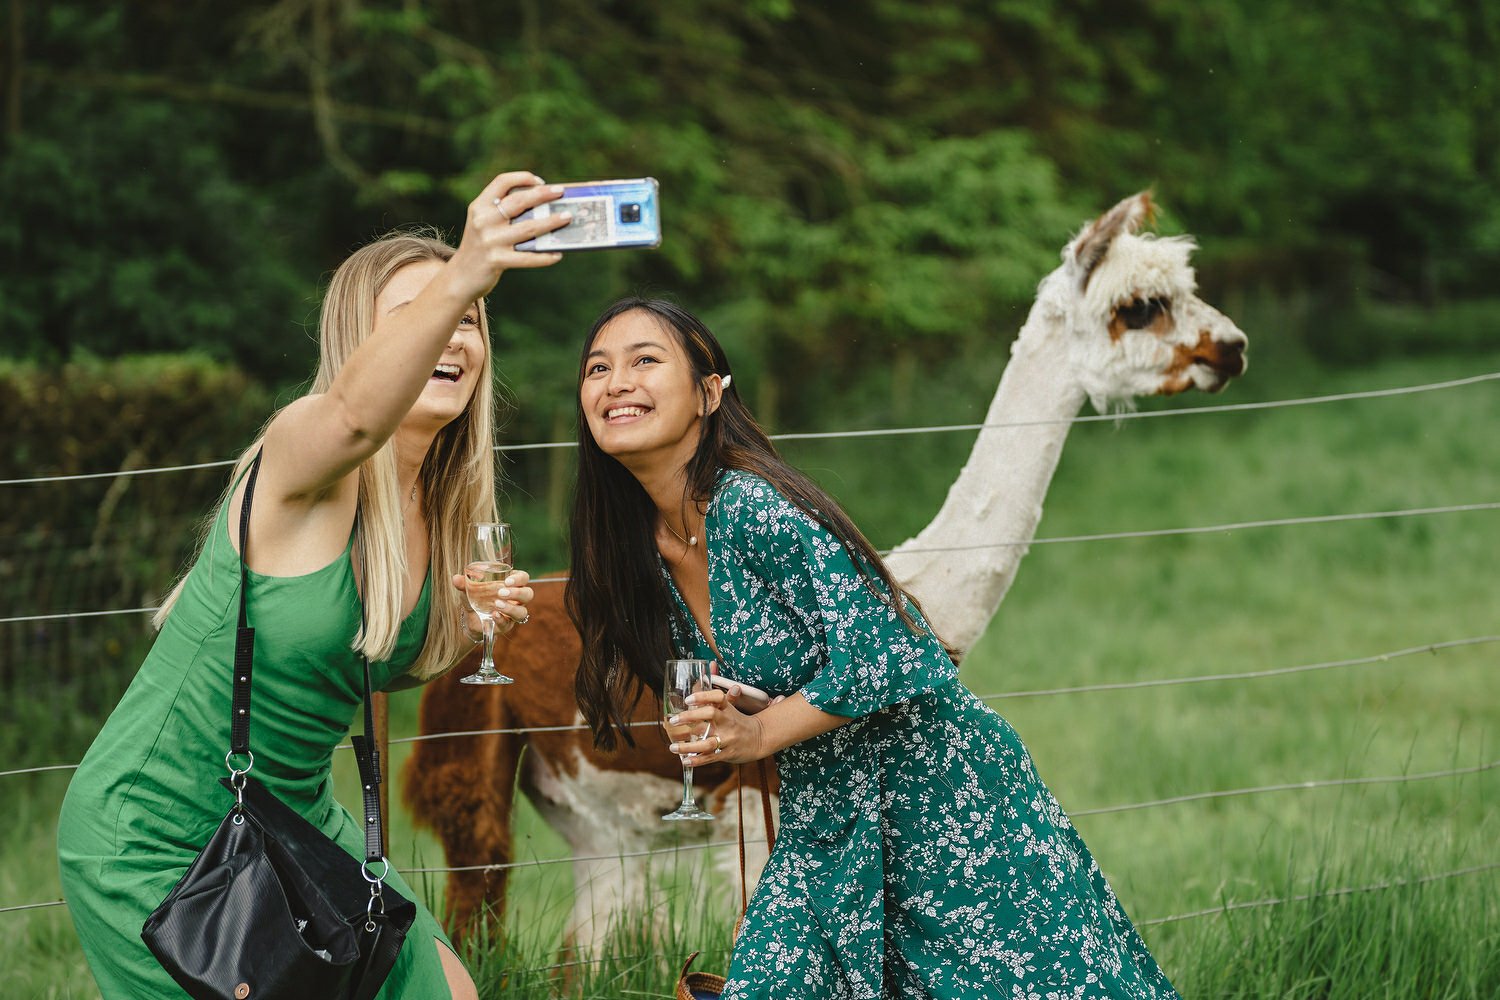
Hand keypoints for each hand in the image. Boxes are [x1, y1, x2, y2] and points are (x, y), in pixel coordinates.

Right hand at [445, 171, 570, 301]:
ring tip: (567, 218)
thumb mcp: (484, 223)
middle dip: (542, 194)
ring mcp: (490, 241)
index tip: (541, 182)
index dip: (522, 178)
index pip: (502, 182)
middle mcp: (483, 220)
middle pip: (518, 201)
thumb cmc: (481, 246)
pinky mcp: (496, 260)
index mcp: (480, 206)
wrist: (461, 276)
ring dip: (551, 222)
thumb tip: (544, 206)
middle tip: (561, 192)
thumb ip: (504, 213)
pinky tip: (558, 254)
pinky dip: (545, 256)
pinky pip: (527, 257)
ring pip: (528, 228)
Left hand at [450, 568, 533, 635]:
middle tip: (501, 592)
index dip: (520, 578)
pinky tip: (493, 615)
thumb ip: (463, 583)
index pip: (524, 578)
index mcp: (511, 584)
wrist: (469, 619)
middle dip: (517, 593)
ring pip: (522, 611)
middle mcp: (516, 599)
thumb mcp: (469, 590)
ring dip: (511, 608)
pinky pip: (508, 624)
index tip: (507, 580)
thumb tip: (455, 578)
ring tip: (497, 604)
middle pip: (528, 594)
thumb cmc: (475, 599)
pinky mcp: (506, 626)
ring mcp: (513, 613)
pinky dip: (501, 619)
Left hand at [667, 685, 768, 763]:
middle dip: (690, 717)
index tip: (688, 699)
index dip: (703, 696)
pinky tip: (684, 760)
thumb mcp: (730, 705)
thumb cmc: (738, 720)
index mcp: (727, 708)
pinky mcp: (728, 754)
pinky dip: (697, 760)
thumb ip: (716, 688)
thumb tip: (709, 665)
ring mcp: (728, 739)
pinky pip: (711, 758)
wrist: (759, 738)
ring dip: (689, 745)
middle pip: (710, 715)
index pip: (717, 696)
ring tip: (672, 746)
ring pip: (708, 742)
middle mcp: (728, 722)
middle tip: (673, 720)